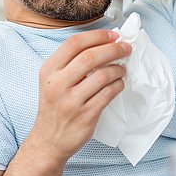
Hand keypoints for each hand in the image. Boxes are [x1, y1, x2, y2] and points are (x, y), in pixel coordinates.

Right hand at [30, 29, 130, 162]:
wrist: (49, 140)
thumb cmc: (55, 106)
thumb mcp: (52, 80)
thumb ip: (71, 63)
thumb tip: (104, 43)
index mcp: (49, 70)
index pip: (74, 43)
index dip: (98, 36)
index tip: (114, 35)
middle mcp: (57, 84)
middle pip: (90, 57)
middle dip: (113, 49)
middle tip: (125, 48)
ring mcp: (71, 101)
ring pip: (102, 75)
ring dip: (117, 69)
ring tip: (122, 69)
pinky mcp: (85, 115)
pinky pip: (108, 94)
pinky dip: (118, 85)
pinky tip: (119, 83)